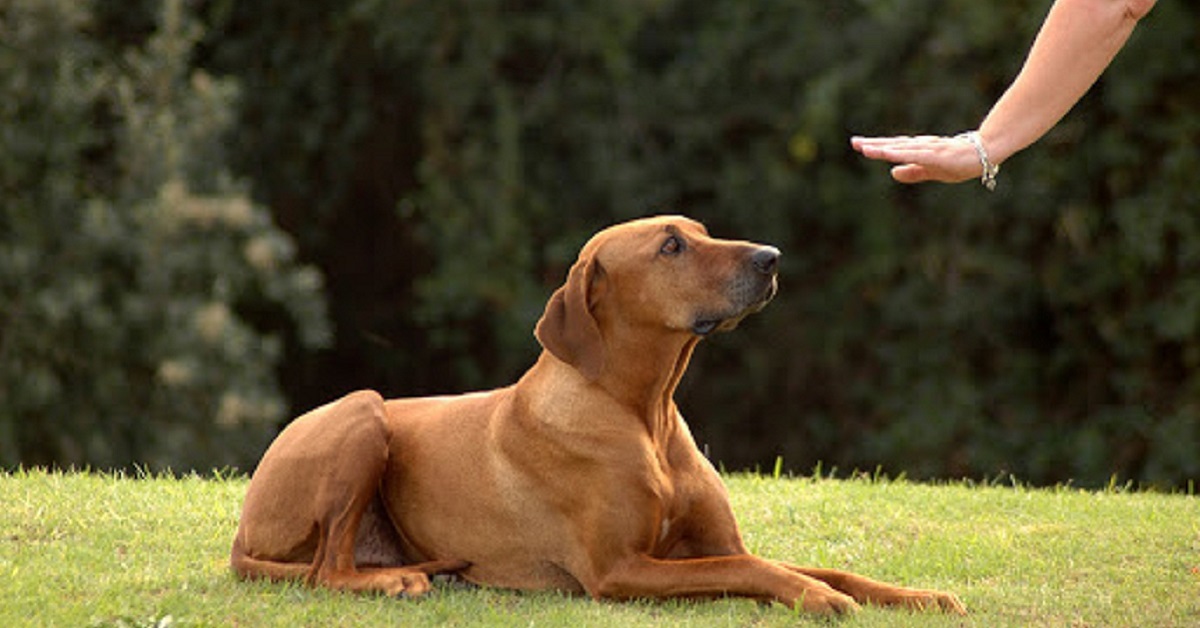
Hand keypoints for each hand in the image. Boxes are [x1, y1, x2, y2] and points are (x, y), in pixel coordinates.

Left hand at [850, 135, 982, 184]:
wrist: (988, 152)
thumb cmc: (961, 161)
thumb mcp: (933, 171)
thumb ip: (913, 172)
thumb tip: (892, 173)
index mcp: (920, 150)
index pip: (894, 147)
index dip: (876, 146)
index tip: (858, 144)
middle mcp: (922, 147)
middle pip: (894, 145)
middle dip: (874, 144)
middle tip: (854, 142)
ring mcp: (930, 150)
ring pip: (902, 149)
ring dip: (884, 148)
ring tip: (866, 148)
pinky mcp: (938, 155)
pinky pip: (916, 155)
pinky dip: (901, 154)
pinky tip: (888, 154)